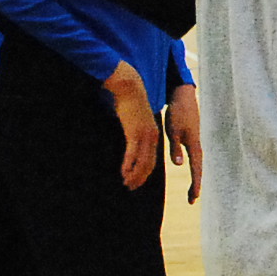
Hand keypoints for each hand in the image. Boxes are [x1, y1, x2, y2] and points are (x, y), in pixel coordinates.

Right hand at [104, 68, 159, 190]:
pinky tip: (123, 173)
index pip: (151, 160)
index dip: (144, 173)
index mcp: (153, 135)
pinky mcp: (134, 132)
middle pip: (148, 164)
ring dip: (134, 175)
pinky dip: (128, 165)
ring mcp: (144, 135)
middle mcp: (152, 137)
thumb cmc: (130, 103)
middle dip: (140, 178)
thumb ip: (135, 131)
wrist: (130, 89)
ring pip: (142, 162)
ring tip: (126, 183)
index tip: (136, 181)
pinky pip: (132, 154)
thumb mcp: (136, 120)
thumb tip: (131, 139)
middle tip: (130, 187)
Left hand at [165, 83, 203, 203]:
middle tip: (192, 200)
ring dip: (196, 178)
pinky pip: (195, 158)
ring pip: (197, 164)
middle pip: (199, 169)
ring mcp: (196, 142)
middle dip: (196, 185)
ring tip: (192, 191)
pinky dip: (194, 168)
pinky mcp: (193, 138)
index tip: (193, 199)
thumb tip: (179, 165)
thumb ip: (176, 148)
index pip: (196, 170)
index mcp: (194, 145)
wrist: (184, 96)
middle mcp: (198, 145)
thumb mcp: (173, 130)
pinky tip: (190, 170)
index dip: (195, 185)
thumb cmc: (177, 112)